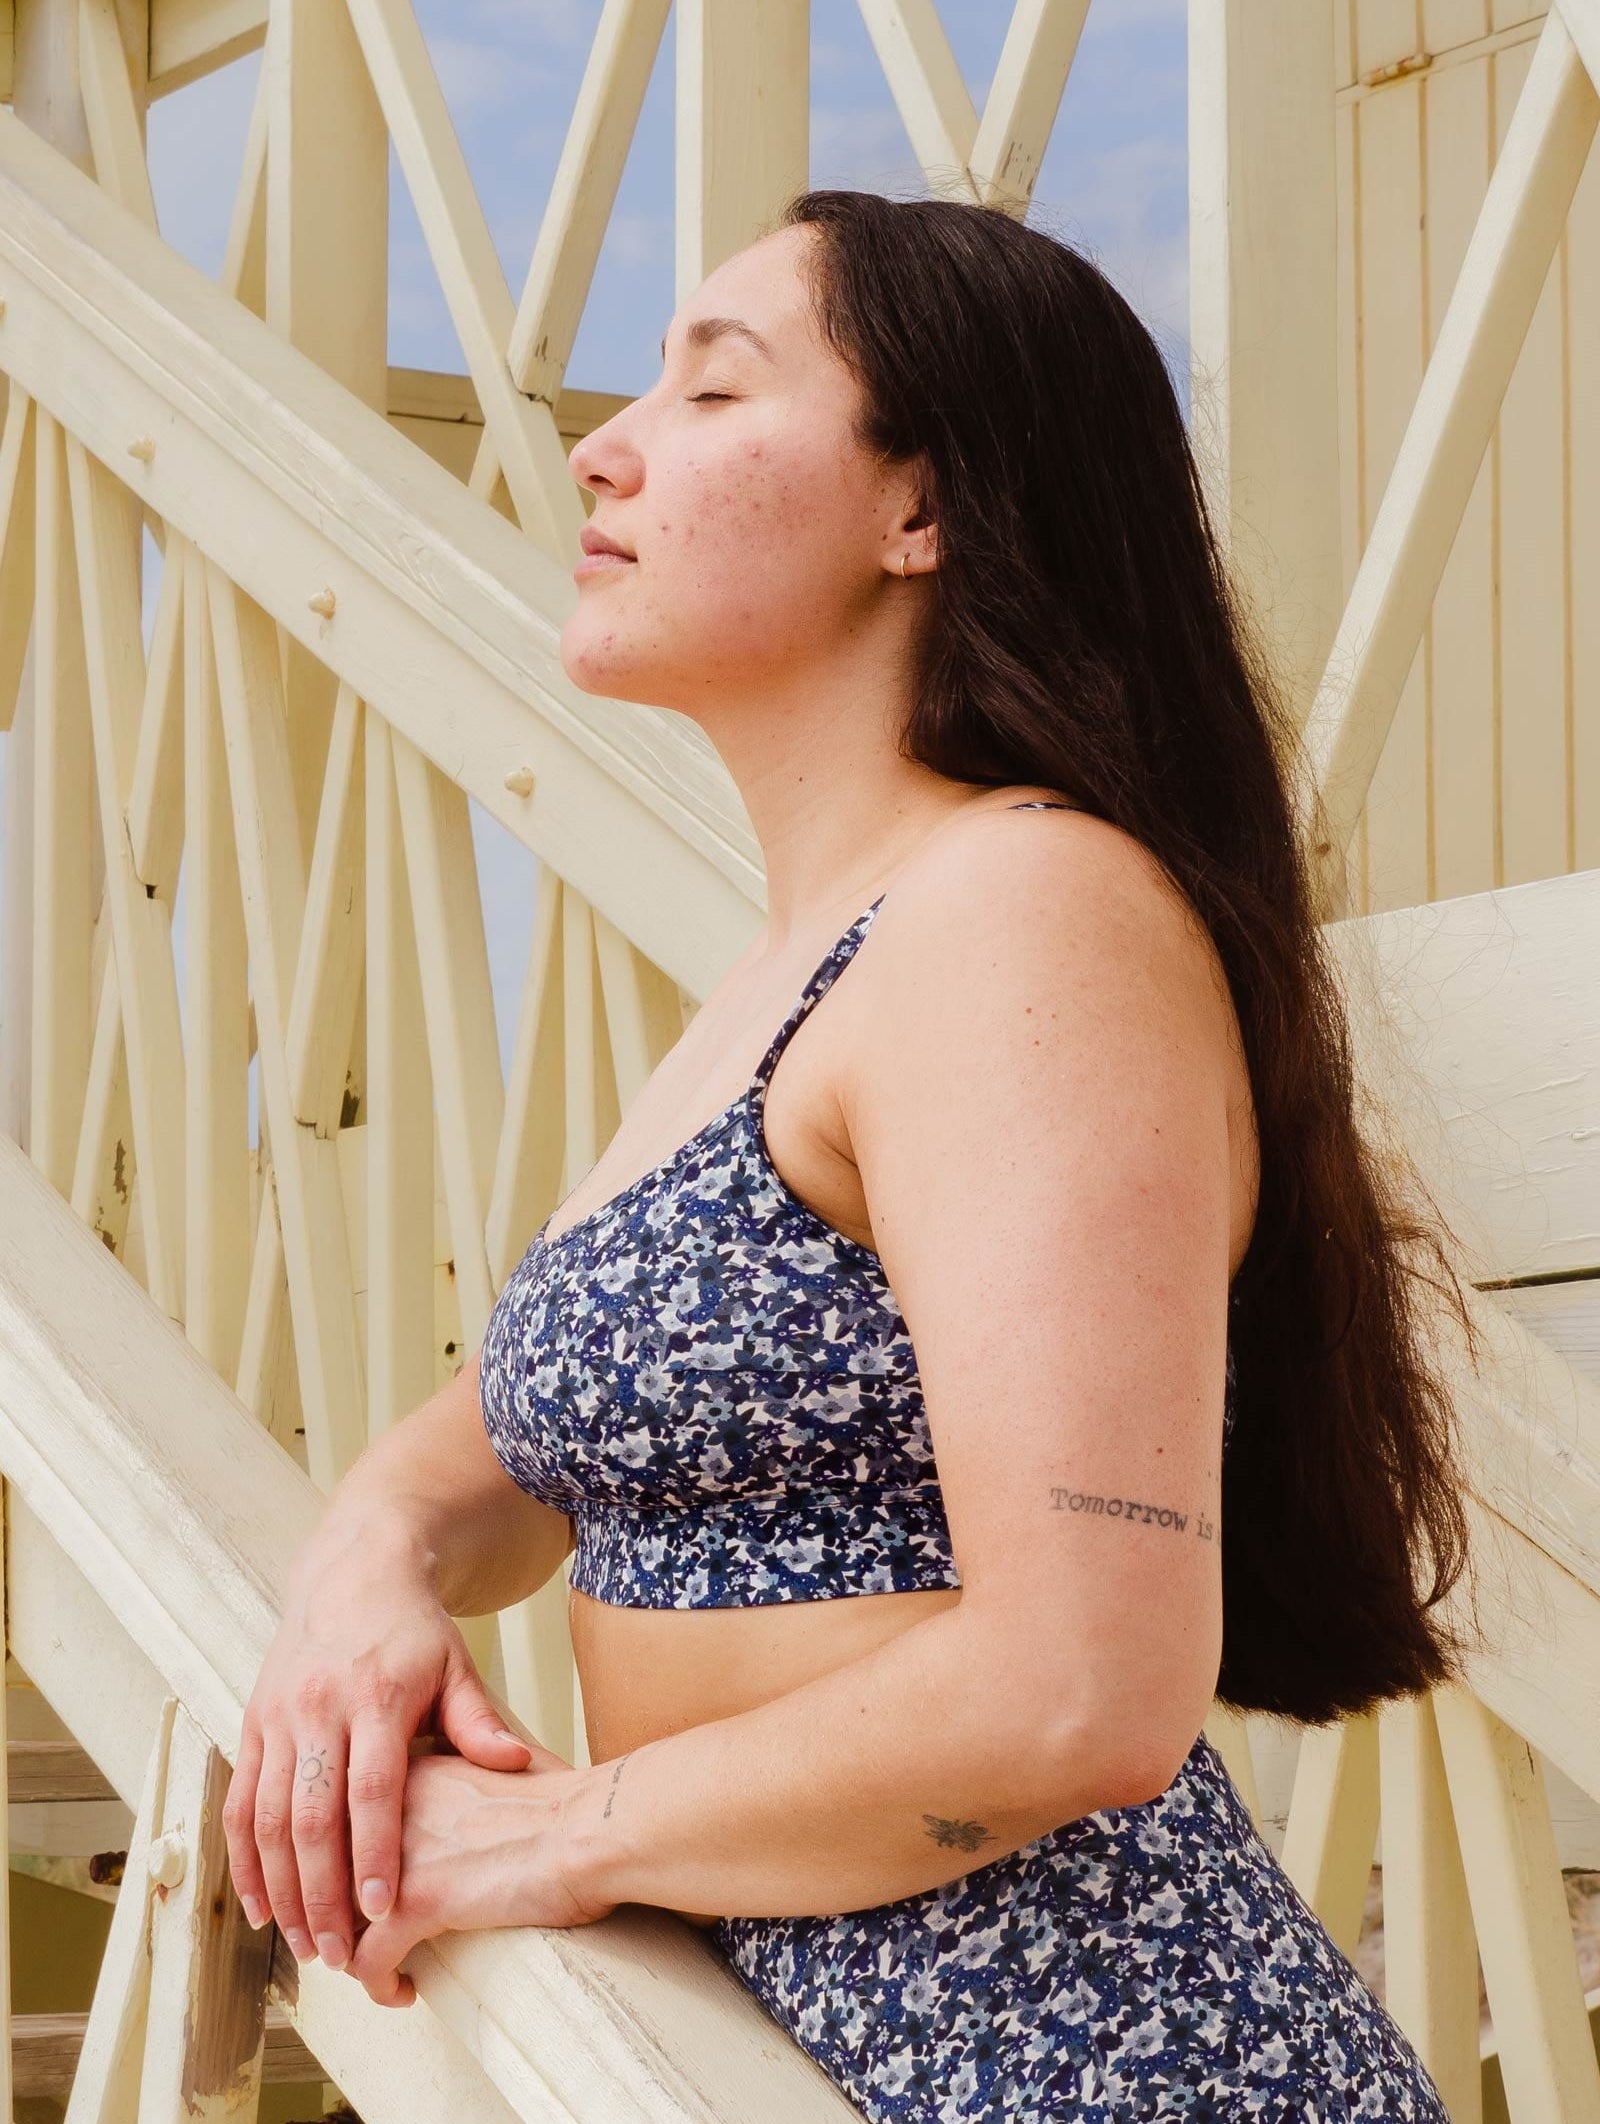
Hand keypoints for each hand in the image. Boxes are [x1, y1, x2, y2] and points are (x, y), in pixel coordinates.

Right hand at [224, 1518, 543, 1975]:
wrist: (354, 1570)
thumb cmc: (413, 1629)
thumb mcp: (457, 1664)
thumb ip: (479, 1720)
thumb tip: (513, 1765)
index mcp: (375, 1696)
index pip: (370, 1789)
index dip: (372, 1853)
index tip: (380, 1910)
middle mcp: (318, 1709)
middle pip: (310, 1817)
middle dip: (320, 1893)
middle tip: (336, 1953)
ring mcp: (278, 1717)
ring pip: (266, 1819)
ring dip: (280, 1889)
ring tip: (302, 1945)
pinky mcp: (252, 1724)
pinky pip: (238, 1802)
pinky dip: (243, 1860)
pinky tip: (259, 1905)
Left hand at [344, 1750, 616, 2006]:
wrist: (591, 1826)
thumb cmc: (569, 1802)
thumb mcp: (504, 1766)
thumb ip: (470, 1775)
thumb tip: (478, 1794)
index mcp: (412, 1769)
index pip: (347, 1819)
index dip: (348, 1862)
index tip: (361, 1889)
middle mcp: (391, 1807)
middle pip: (331, 1868)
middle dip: (337, 1911)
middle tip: (352, 1938)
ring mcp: (397, 1857)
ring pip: (336, 1917)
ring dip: (348, 1953)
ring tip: (370, 1969)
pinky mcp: (415, 1903)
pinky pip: (366, 1962)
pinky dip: (377, 1985)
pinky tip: (402, 1990)